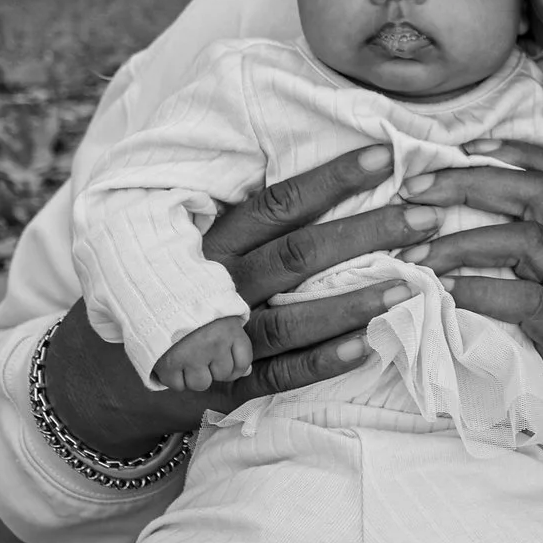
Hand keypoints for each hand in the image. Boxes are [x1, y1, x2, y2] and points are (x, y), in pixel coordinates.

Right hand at [44, 142, 441, 456]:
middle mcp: (218, 284)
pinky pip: (282, 375)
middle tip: (428, 218)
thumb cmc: (181, 283)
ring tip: (414, 284)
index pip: (278, 201)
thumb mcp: (205, 238)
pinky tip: (370, 345)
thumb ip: (258, 212)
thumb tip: (335, 165)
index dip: (333, 178)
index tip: (387, 155)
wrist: (114, 369)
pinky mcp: (226, 387)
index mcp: (213, 238)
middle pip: (299, 254)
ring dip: (357, 301)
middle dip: (369, 233)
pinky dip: (326, 361)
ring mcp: (221, 339)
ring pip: (295, 317)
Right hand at [154, 316, 250, 391]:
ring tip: (186, 358)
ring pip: (201, 384)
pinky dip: (174, 378)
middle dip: (213, 367)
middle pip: (222, 375)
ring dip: (194, 375)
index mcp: (229, 330)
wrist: (157, 296)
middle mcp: (213, 345)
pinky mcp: (168, 366)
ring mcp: (190, 357)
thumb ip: (235, 342)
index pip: (243, 363)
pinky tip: (172, 362)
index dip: (234, 365)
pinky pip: (178, 385)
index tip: (222, 356)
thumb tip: (245, 372)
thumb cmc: (193, 308)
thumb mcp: (220, 316)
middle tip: (200, 351)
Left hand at [398, 137, 542, 512]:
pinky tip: (444, 291)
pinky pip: (527, 300)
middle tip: (414, 189)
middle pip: (541, 193)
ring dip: (463, 237)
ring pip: (531, 239)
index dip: (521, 149)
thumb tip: (480, 236)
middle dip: (471, 180)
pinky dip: (480, 288)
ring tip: (415, 249)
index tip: (468, 144)